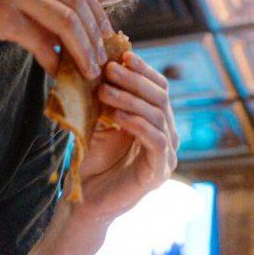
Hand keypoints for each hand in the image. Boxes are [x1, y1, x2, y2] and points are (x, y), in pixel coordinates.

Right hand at [0, 0, 110, 77]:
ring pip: (67, 19)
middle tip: (104, 60)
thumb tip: (72, 25)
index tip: (105, 37)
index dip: (97, 13)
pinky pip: (42, 39)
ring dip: (84, 49)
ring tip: (90, 71)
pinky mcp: (0, 11)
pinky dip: (58, 59)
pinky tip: (60, 74)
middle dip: (97, 34)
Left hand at [71, 51, 179, 224]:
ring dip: (130, 99)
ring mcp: (167, 154)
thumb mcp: (99, 119)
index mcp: (156, 120)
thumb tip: (105, 58)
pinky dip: (138, 125)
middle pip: (160, 97)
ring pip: (157, 116)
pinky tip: (119, 116)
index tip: (122, 55)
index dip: (143, 69)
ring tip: (104, 91)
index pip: (158, 86)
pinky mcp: (159, 172)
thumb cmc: (93, 158)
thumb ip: (108, 95)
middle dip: (134, 80)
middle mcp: (167, 134)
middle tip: (109, 69)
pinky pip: (156, 141)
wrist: (85, 199)